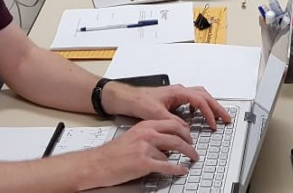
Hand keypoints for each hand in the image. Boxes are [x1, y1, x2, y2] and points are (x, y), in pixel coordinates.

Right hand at [69, 119, 197, 187]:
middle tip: (194, 149)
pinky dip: (177, 169)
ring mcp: (146, 148)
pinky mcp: (144, 162)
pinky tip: (182, 170)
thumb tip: (166, 145)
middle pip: (177, 135)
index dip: (184, 130)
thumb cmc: (113, 152)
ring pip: (174, 149)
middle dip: (189, 142)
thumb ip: (150, 136)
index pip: (172, 123)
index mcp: (145, 125)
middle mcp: (147, 134)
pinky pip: (167, 165)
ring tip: (191, 159)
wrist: (98, 163)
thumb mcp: (134, 137)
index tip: (190, 136)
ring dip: (186, 155)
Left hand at [103, 83, 231, 131]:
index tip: (213, 124)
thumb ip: (172, 121)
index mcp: (178, 92)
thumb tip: (185, 128)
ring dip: (210, 106)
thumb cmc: (138, 101)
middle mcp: (180, 91)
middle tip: (226, 118)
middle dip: (217, 107)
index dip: (209, 113)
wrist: (126, 98)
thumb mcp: (155, 114)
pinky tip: (199, 116)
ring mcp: (178, 94)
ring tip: (218, 117)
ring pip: (201, 96)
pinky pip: (193, 100)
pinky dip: (200, 107)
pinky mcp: (174, 99)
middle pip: (205, 96)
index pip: (200, 101)